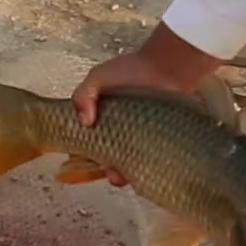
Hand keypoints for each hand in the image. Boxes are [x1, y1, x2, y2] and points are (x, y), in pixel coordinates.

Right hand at [70, 24, 224, 185]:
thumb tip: (85, 121)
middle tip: (105, 167)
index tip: (79, 157)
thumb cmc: (132, 71)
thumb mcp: (98, 77)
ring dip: (118, 174)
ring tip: (119, 173)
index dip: (79, 153)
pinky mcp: (154, 147)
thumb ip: (83, 95)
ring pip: (122, 167)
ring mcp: (135, 142)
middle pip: (102, 161)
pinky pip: (145, 166)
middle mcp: (116, 134)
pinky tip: (139, 170)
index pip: (84, 144)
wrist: (166, 71)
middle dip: (101, 168)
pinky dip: (141, 172)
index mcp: (99, 121)